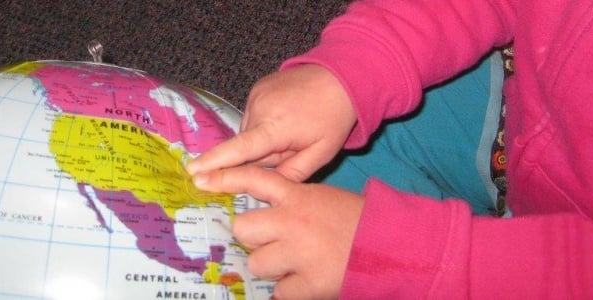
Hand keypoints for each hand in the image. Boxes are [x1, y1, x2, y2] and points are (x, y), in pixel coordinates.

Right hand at [187, 64, 356, 181]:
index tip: (192, 172)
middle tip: (292, 147)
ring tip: (291, 129)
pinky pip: (252, 116)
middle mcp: (260, 109)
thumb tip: (263, 185)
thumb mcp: (320, 153)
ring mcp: (256, 95)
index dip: (215, 162)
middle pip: (246, 146)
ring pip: (248, 132)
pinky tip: (285, 117)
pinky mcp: (257, 87)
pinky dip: (263, 123)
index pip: (239, 150)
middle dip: (262, 155)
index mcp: (276, 127)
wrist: (340, 76)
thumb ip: (291, 173)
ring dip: (262, 139)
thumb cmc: (333, 118)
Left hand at [193, 166, 363, 298]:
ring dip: (271, 267)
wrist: (392, 244)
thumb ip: (292, 203)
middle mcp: (293, 221)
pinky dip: (290, 292)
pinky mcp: (308, 283)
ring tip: (295, 266)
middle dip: (253, 238)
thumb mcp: (323, 199)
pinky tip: (306, 283)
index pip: (254, 179)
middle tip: (273, 243)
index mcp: (298, 196)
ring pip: (256, 263)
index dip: (224, 177)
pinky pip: (279, 293)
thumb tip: (261, 216)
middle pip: (243, 228)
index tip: (200, 177)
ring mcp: (298, 252)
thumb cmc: (357, 221)